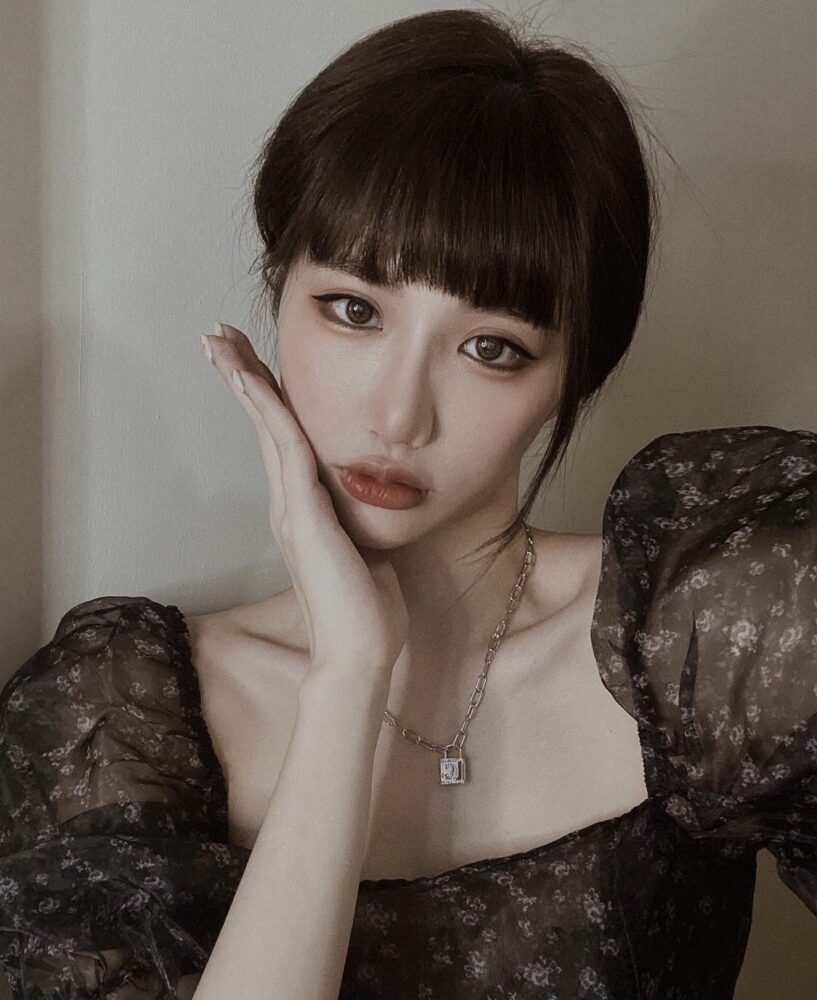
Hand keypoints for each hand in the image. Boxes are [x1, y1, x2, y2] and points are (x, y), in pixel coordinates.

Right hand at [201, 323, 408, 675]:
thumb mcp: (367, 546)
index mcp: (304, 508)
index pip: (281, 439)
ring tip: (219, 342)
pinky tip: (254, 378)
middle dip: (241, 376)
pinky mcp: (303, 516)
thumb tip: (373, 491)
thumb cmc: (367, 607)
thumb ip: (359, 515)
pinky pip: (285, 449)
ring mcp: (290, 509)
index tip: (251, 359)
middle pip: (263, 425)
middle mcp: (289, 503)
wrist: (360, 653)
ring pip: (266, 429)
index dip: (266, 397)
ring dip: (244, 381)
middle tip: (217, 335)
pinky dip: (268, 410)